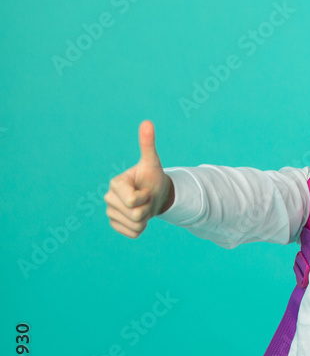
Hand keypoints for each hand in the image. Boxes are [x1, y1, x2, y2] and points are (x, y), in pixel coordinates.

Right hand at [105, 120, 173, 238]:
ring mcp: (110, 212)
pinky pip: (133, 233)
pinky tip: (140, 217)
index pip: (132, 201)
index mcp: (116, 184)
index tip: (146, 189)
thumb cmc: (152, 177)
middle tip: (147, 199)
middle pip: (135, 214)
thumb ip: (147, 144)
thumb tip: (147, 122)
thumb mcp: (152, 162)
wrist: (154, 194)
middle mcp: (108, 198)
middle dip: (147, 208)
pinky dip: (141, 228)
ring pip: (135, 225)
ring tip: (144, 207)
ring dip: (146, 219)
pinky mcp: (115, 224)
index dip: (145, 197)